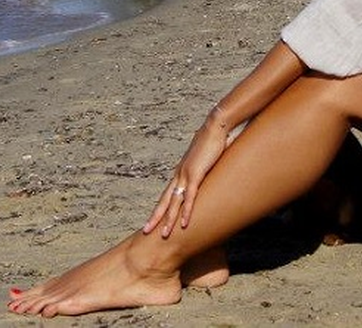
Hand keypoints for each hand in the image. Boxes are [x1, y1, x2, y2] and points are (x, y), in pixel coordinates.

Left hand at [142, 116, 231, 238]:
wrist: (215, 126)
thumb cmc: (213, 140)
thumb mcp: (207, 157)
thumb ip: (206, 166)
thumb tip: (210, 168)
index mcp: (181, 171)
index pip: (167, 193)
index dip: (160, 207)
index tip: (154, 219)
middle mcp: (179, 174)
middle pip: (164, 200)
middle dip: (155, 217)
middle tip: (146, 231)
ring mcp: (186, 174)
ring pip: (174, 202)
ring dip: (168, 220)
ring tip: (163, 234)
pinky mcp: (196, 174)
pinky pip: (190, 197)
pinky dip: (186, 211)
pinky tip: (185, 224)